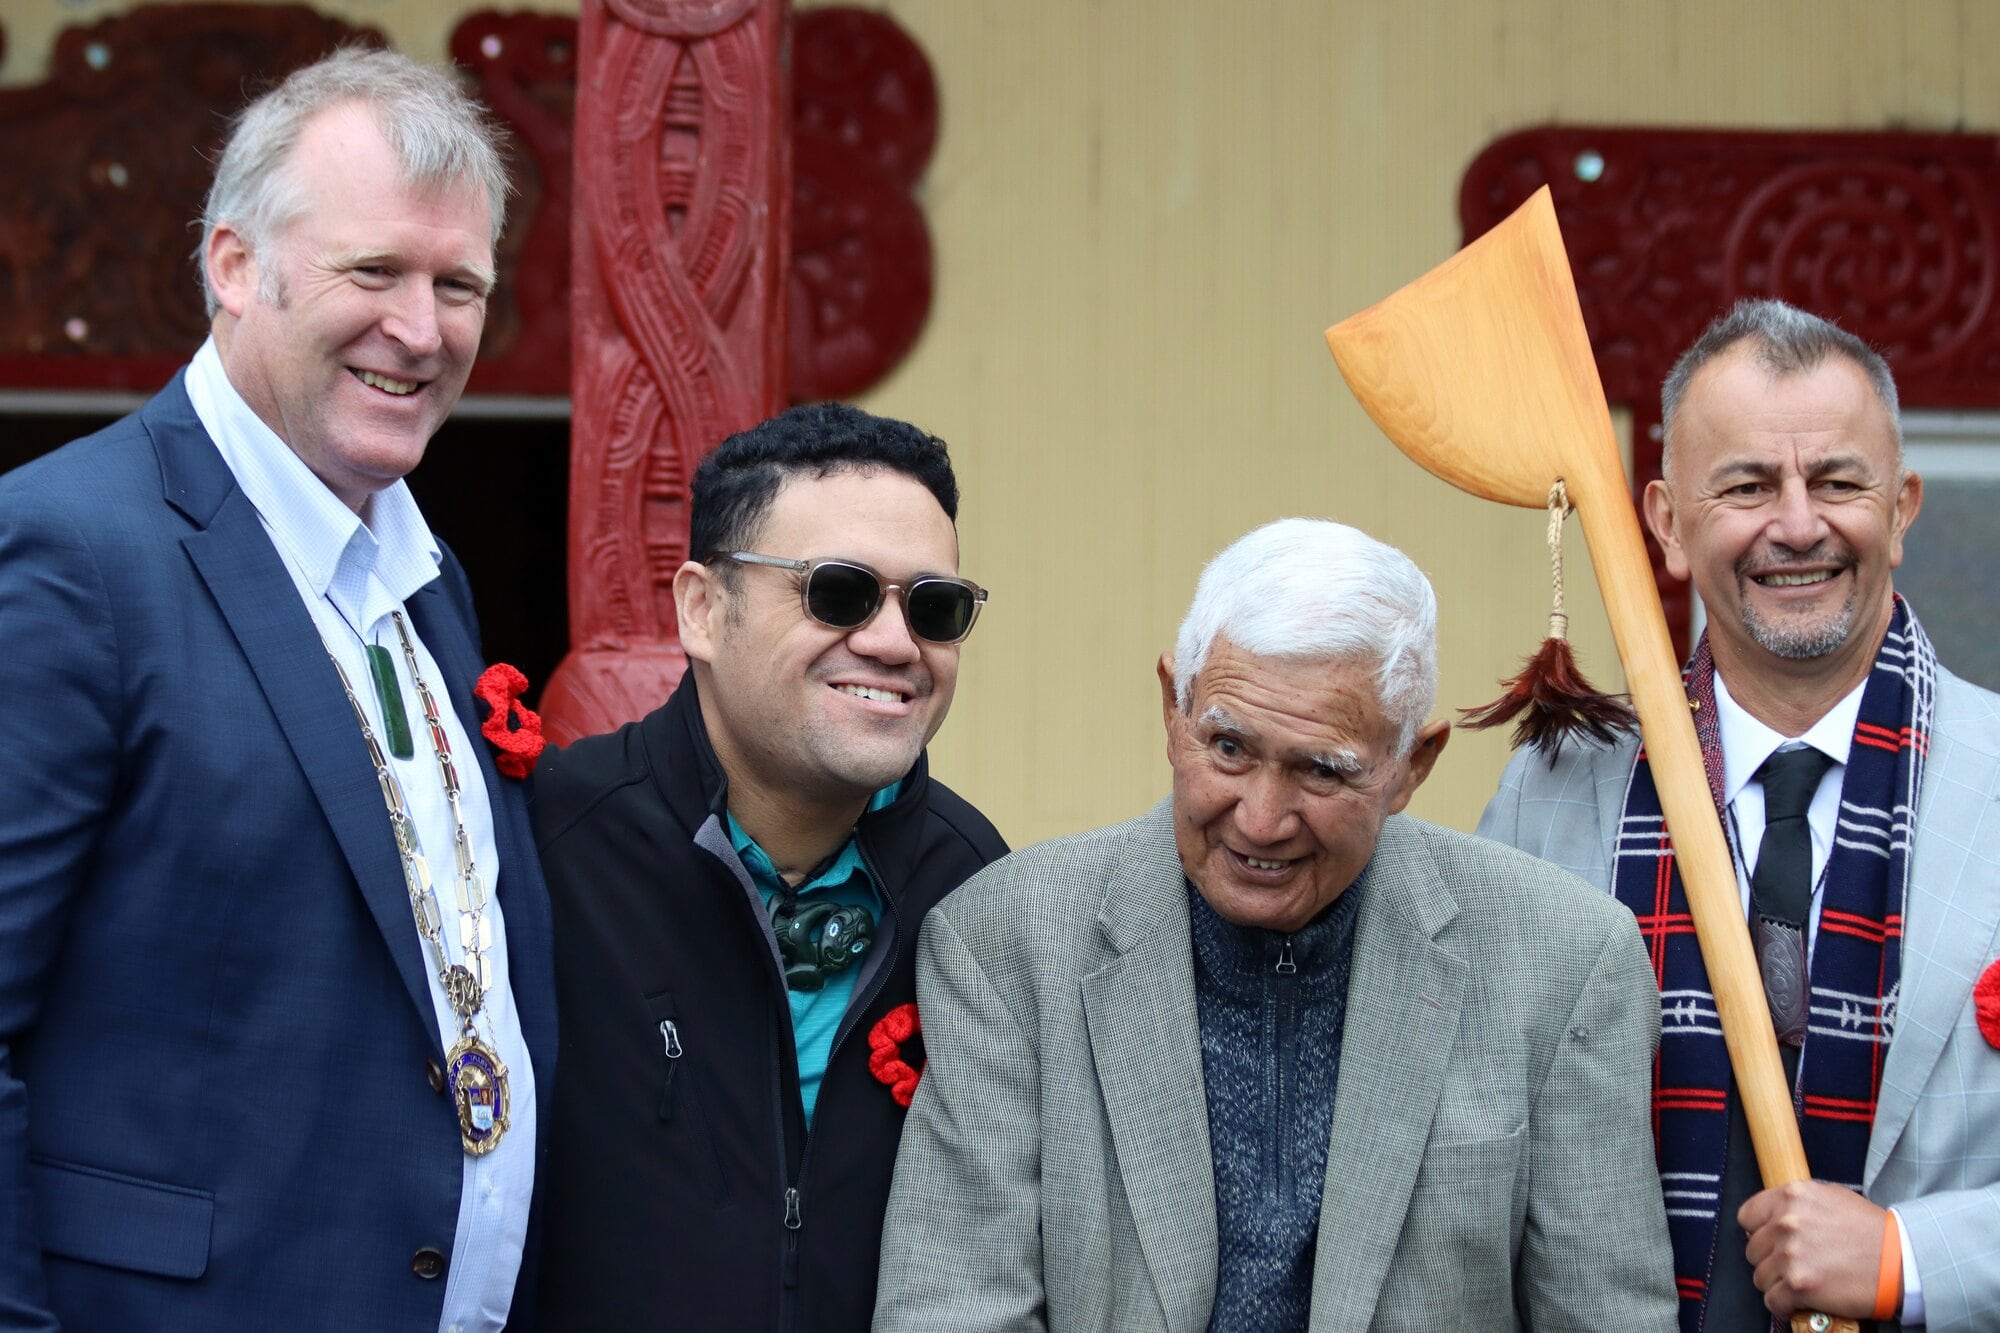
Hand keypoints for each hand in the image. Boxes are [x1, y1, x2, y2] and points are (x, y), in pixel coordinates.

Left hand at [1738, 1180, 1887, 1318]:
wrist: (1902, 1261)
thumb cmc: (1872, 1231)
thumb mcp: (1832, 1197)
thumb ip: (1798, 1204)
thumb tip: (1773, 1217)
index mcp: (1792, 1196)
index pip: (1747, 1216)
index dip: (1758, 1232)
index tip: (1771, 1241)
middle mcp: (1786, 1223)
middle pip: (1753, 1249)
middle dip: (1770, 1259)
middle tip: (1793, 1265)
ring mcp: (1790, 1254)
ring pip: (1760, 1276)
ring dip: (1777, 1283)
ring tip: (1801, 1282)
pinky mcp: (1799, 1285)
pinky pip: (1772, 1300)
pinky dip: (1783, 1304)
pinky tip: (1801, 1300)